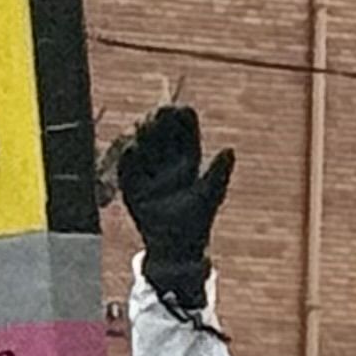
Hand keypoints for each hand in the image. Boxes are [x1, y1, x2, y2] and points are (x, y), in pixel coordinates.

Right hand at [114, 106, 233, 316]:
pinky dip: (127, 157)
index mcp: (189, 156)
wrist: (172, 246)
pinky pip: (126, 166)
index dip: (178, 115)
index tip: (173, 109)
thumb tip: (229, 150)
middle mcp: (167, 159)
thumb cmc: (196, 220)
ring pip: (141, 143)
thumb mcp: (210, 196)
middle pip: (159, 130)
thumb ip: (218, 174)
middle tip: (153, 116)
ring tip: (140, 130)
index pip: (183, 127)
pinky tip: (130, 149)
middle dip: (154, 120)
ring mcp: (148, 170)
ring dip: (139, 135)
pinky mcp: (131, 184)